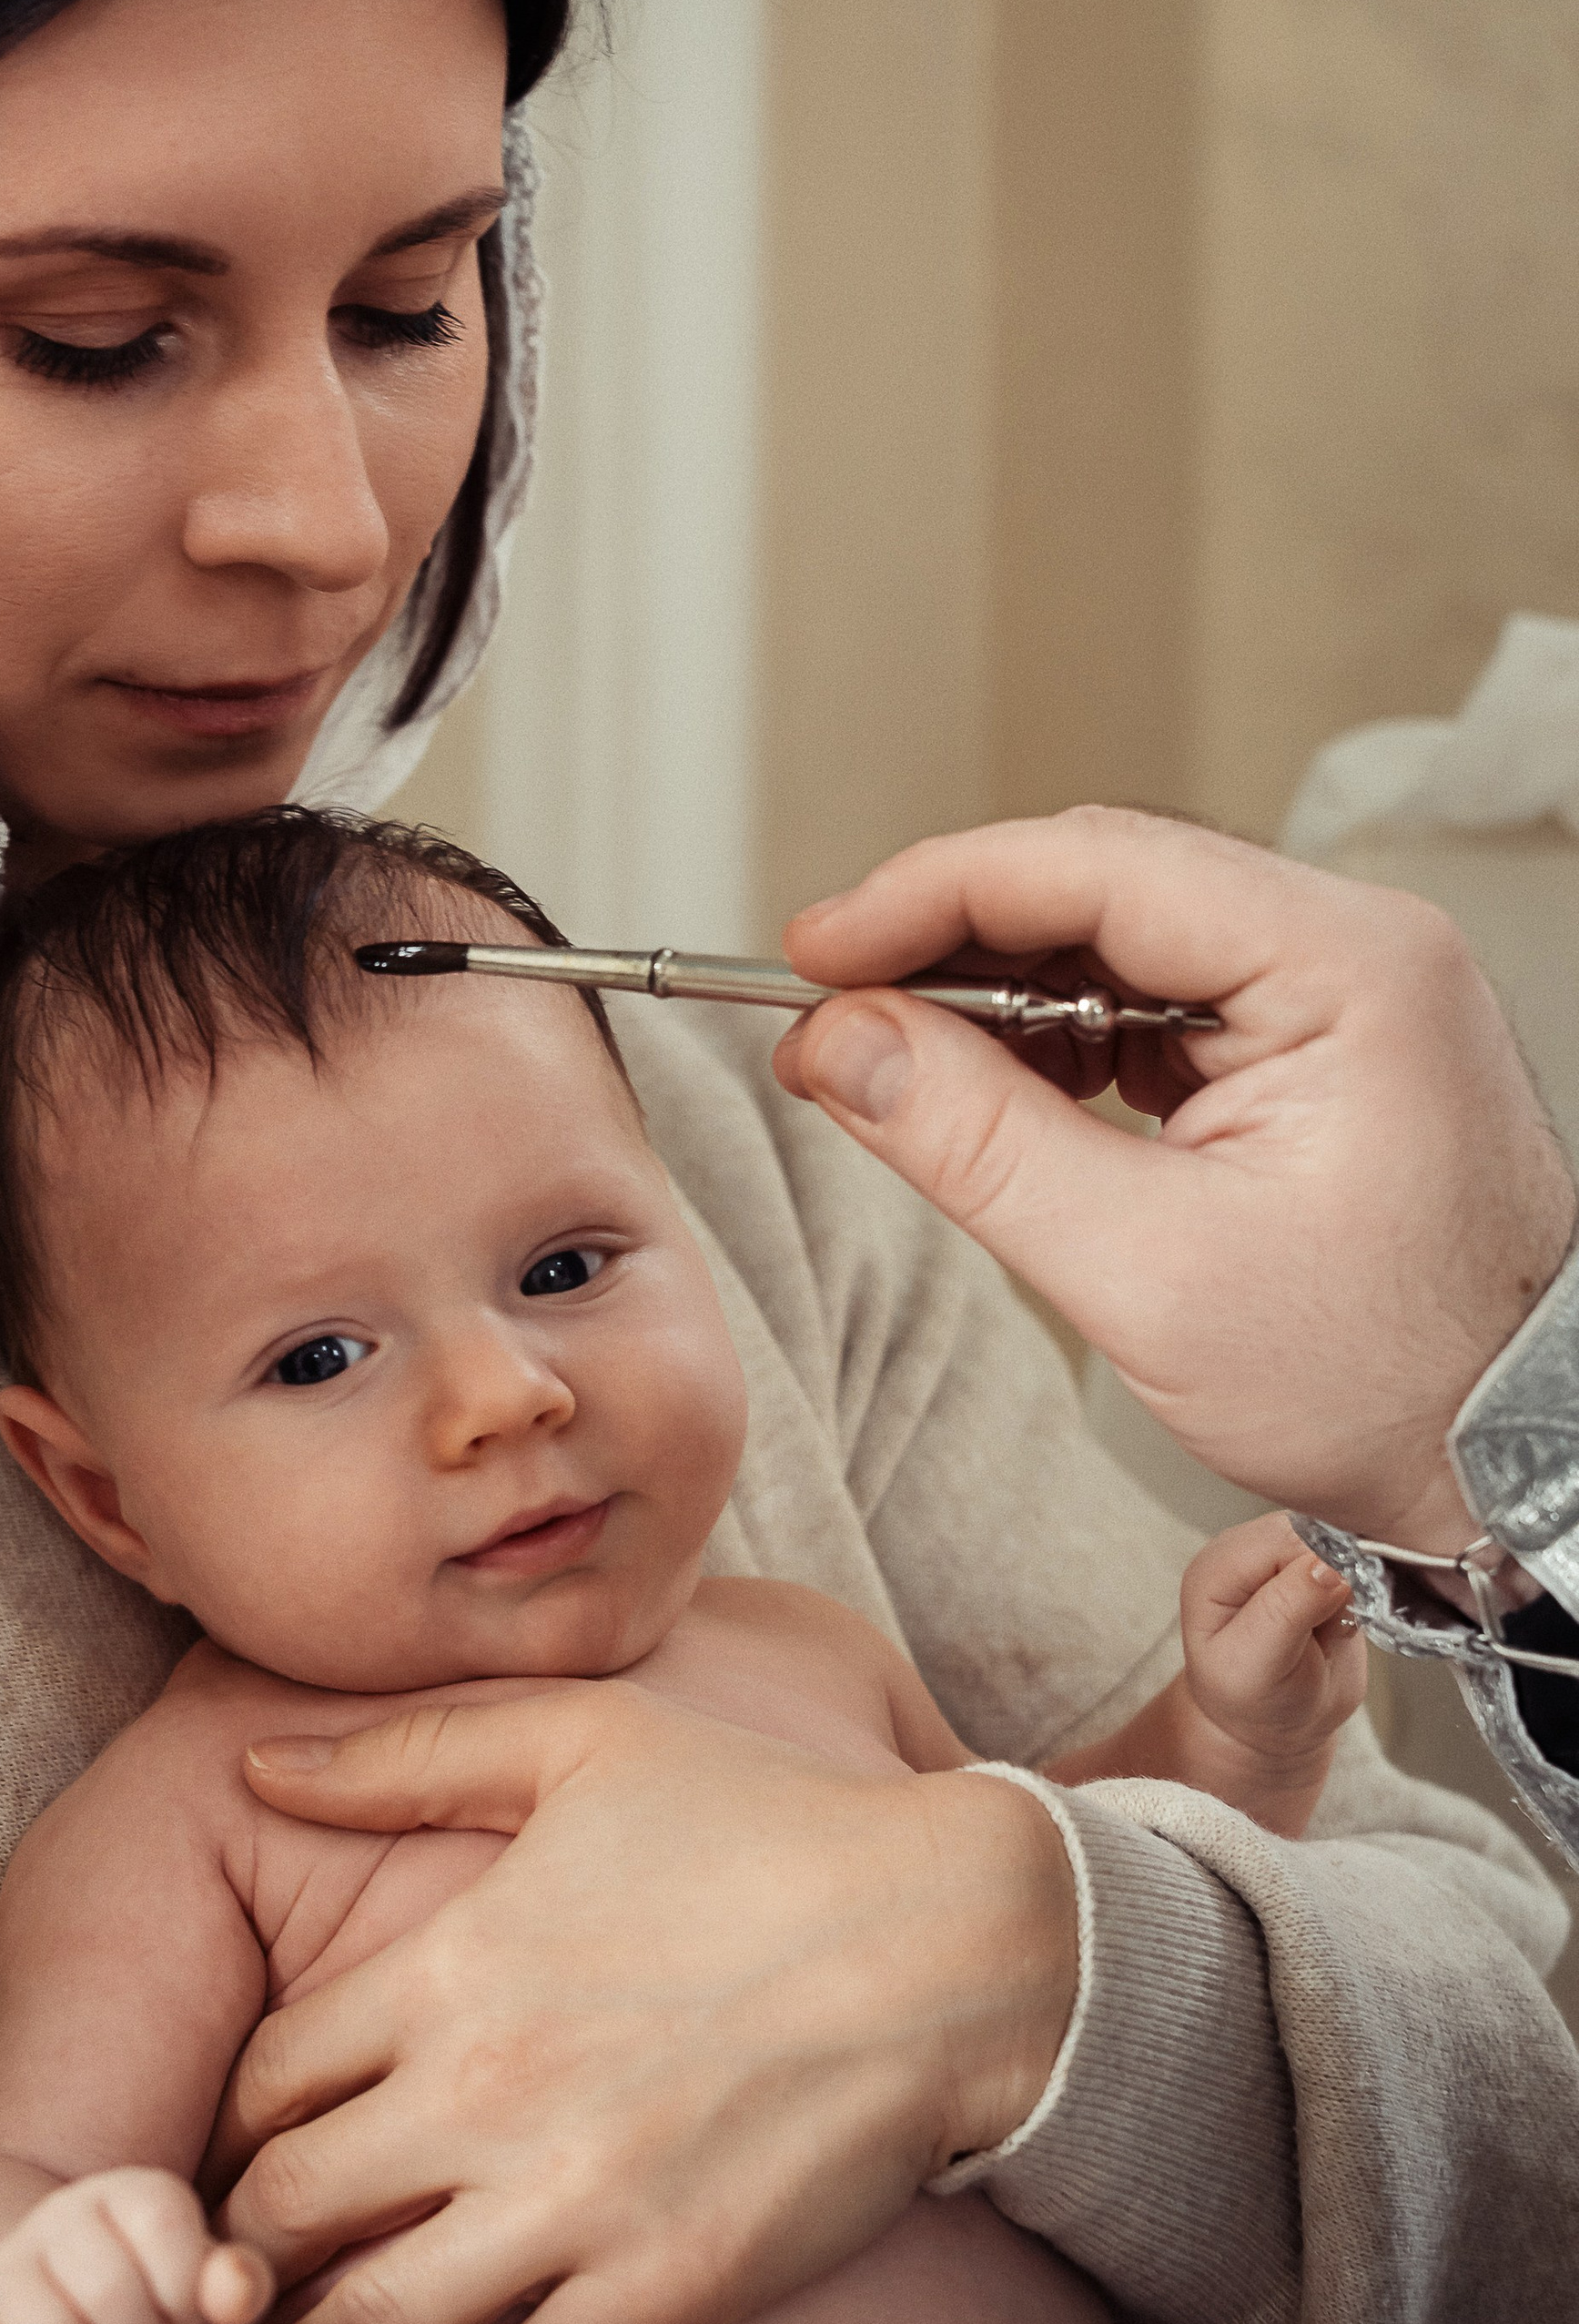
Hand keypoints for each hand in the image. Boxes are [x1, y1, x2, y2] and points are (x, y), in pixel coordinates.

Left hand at [205, 1686, 1074, 2323]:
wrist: (955, 1940)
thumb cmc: (771, 1821)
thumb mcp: (581, 1735)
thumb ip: (407, 1752)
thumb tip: (255, 1768)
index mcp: (448, 1964)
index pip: (267, 2079)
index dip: (223, 2137)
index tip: (223, 2172)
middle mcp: (480, 2094)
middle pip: (285, 2214)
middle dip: (223, 2273)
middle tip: (203, 2309)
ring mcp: (568, 2205)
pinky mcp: (658, 2293)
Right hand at [777, 807, 1576, 1552]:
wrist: (1508, 1459)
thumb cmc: (1382, 1380)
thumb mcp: (1147, 1273)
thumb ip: (977, 1143)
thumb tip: (841, 1044)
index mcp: (1347, 964)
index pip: (1099, 864)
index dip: (931, 896)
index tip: (814, 950)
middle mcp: (1354, 948)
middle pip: (1104, 883)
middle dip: (948, 945)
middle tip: (829, 1017)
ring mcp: (1338, 994)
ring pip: (1119, 940)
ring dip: (994, 999)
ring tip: (893, 1077)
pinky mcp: (1312, 1047)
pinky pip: (1155, 1003)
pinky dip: (1054, 1044)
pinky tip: (987, 1100)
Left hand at [1180, 1512, 1366, 1768]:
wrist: (1277, 1723)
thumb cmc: (1253, 1699)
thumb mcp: (1257, 1666)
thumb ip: (1285, 1612)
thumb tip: (1327, 1564)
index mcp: (1218, 1567)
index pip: (1283, 1540)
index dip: (1314, 1574)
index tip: (1312, 1621)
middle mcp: (1249, 1548)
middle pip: (1319, 1532)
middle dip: (1336, 1580)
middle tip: (1319, 1630)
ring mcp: (1286, 1552)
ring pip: (1346, 1544)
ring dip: (1352, 1589)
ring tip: (1326, 1628)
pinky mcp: (1319, 1563)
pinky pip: (1361, 1560)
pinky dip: (1363, 1592)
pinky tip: (1338, 1620)